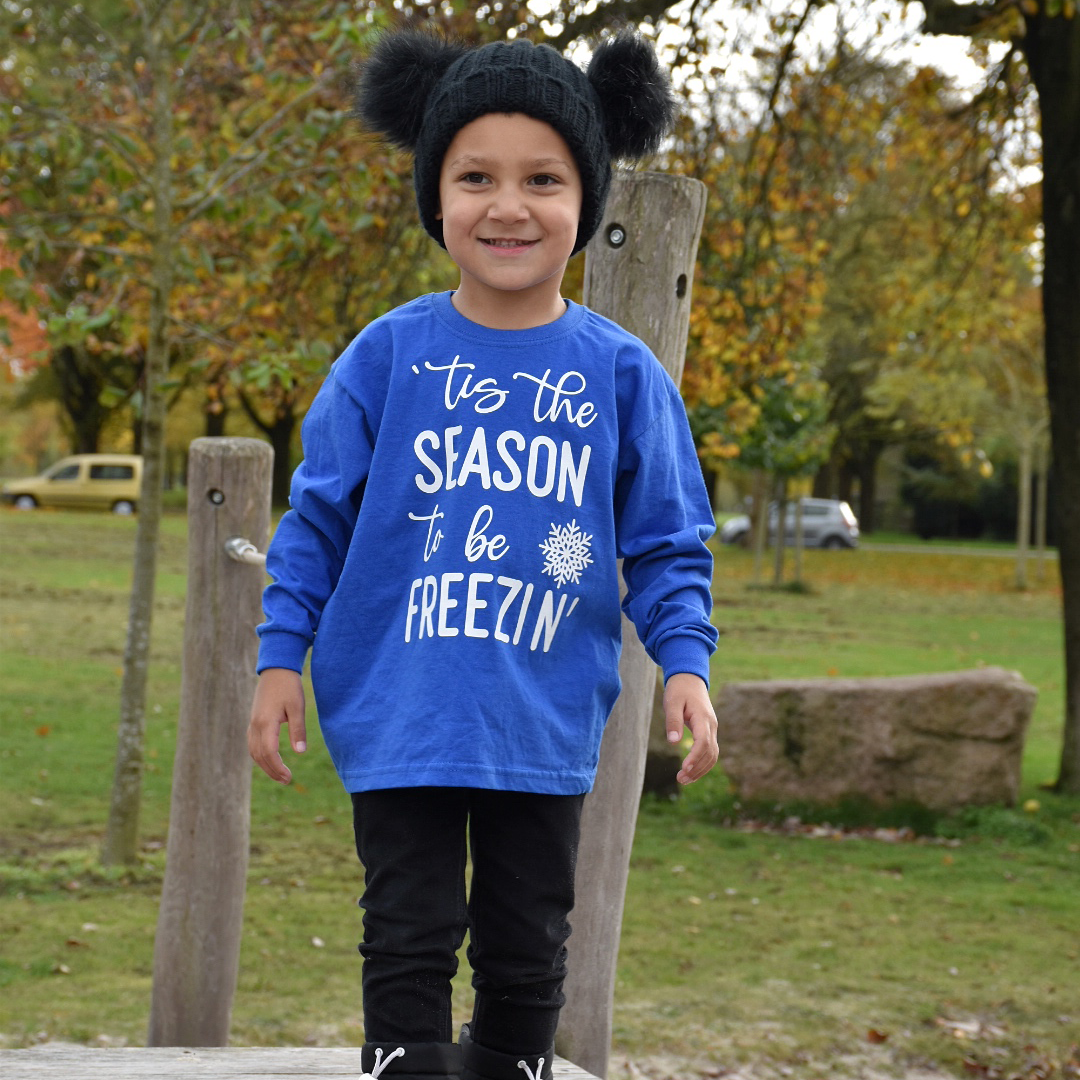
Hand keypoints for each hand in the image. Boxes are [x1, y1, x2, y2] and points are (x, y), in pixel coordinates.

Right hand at [248, 667, 306, 784]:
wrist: (276, 669)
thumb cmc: (289, 686)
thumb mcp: (297, 707)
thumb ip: (298, 729)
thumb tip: (300, 752)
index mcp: (266, 723)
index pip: (269, 753)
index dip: (277, 767)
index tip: (289, 777)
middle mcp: (255, 725)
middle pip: (259, 756)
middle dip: (272, 771)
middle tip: (286, 780)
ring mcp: (252, 723)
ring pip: (253, 751)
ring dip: (265, 765)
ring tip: (279, 775)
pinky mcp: (254, 721)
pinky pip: (253, 744)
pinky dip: (260, 756)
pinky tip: (270, 760)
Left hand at [663, 671, 718, 784]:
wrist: (690, 680)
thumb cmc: (679, 690)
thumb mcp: (672, 702)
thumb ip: (673, 721)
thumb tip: (673, 742)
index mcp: (703, 718)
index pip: (703, 742)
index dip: (695, 757)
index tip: (684, 768)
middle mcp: (711, 726)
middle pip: (710, 752)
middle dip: (697, 768)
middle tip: (680, 779)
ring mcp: (712, 730)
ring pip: (712, 755)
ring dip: (700, 769)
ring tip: (683, 780)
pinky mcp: (708, 733)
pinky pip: (709, 752)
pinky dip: (702, 764)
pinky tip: (690, 772)